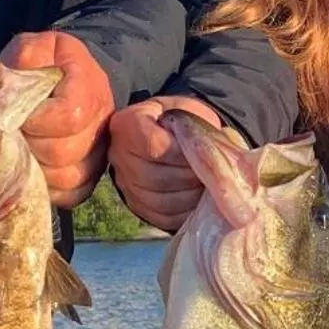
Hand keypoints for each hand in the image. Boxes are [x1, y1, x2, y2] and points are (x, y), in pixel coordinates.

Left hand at [0, 31, 114, 208]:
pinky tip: (34, 170)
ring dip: (36, 169)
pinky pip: (72, 195)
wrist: (66, 79)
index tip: (17, 114)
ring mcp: (99, 153)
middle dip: (30, 146)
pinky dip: (49, 188)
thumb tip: (7, 88)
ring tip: (20, 152)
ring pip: (68, 178)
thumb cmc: (43, 65)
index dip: (35, 121)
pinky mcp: (90, 175)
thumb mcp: (32, 49)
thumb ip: (23, 58)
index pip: (67, 117)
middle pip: (65, 153)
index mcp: (90, 88)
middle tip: (13, 135)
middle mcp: (103, 124)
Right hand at [107, 96, 225, 231]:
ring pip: (160, 201)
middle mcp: (118, 155)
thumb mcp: (188, 111)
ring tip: (205, 185)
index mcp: (128, 124)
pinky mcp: (137, 206)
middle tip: (209, 172)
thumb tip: (210, 155)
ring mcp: (125, 184)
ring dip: (190, 196)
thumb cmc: (180, 121)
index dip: (182, 154)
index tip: (200, 152)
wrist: (169, 136)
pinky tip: (198, 200)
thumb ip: (194, 128)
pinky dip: (185, 212)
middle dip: (190, 177)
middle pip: (156, 177)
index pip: (154, 146)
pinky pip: (162, 217)